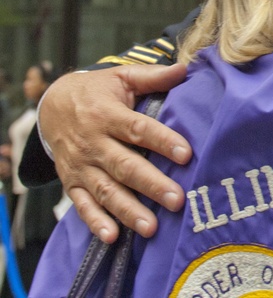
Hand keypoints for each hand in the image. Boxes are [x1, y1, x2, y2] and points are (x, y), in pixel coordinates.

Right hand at [39, 63, 191, 242]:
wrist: (52, 105)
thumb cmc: (98, 91)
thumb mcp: (122, 77)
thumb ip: (153, 77)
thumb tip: (185, 68)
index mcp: (107, 114)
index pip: (138, 129)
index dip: (162, 141)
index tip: (186, 155)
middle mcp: (93, 143)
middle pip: (124, 166)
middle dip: (151, 184)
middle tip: (177, 200)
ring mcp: (81, 166)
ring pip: (106, 191)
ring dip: (128, 210)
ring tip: (151, 228)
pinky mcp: (72, 182)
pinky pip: (82, 205)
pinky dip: (95, 222)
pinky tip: (112, 236)